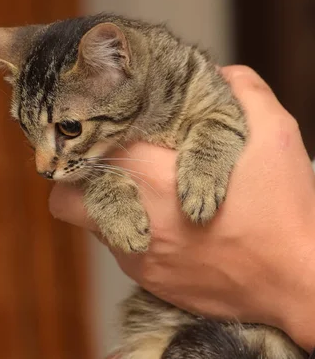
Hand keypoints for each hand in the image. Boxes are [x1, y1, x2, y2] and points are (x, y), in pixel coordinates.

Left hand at [49, 66, 314, 350]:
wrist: (296, 283)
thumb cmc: (285, 211)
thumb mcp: (273, 135)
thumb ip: (241, 91)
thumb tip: (218, 74)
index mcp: (153, 176)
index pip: (84, 151)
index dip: (86, 136)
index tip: (101, 131)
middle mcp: (134, 220)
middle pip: (66, 199)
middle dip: (78, 180)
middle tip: (110, 166)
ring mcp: (138, 258)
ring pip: (92, 229)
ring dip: (106, 206)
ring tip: (146, 195)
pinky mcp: (150, 282)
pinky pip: (122, 252)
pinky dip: (133, 234)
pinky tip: (168, 226)